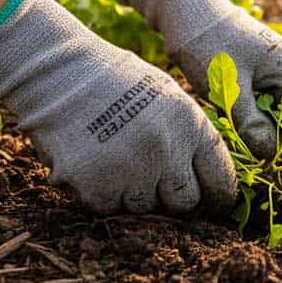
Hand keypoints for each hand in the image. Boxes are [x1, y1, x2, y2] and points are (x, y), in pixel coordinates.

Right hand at [0, 0, 235, 213]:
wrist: (60, 74)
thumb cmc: (117, 82)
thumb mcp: (169, 96)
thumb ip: (190, 136)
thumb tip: (209, 180)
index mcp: (191, 125)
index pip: (221, 179)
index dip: (219, 196)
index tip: (214, 203)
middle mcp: (166, 151)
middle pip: (185, 204)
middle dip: (174, 199)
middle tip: (156, 181)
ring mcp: (131, 171)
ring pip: (145, 208)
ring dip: (134, 193)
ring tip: (117, 159)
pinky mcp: (96, 188)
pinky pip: (108, 208)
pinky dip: (101, 194)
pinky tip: (94, 163)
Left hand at [117, 0, 281, 160]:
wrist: (185, 9)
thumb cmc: (206, 43)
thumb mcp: (227, 87)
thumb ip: (250, 122)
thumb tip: (270, 155)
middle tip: (265, 176)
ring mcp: (275, 69)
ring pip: (278, 113)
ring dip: (266, 135)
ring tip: (251, 162)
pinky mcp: (258, 72)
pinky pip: (264, 104)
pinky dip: (254, 121)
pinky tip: (239, 138)